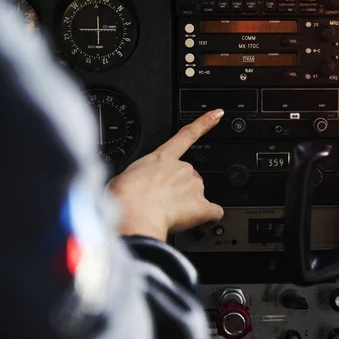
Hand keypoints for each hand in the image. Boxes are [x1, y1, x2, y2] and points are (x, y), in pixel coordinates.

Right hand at [108, 109, 224, 241]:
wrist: (133, 213)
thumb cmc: (123, 197)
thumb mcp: (120, 179)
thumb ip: (135, 179)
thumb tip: (131, 190)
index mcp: (161, 157)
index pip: (187, 135)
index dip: (205, 123)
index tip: (217, 114)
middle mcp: (182, 168)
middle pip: (189, 176)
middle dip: (179, 190)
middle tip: (162, 204)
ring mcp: (194, 186)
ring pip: (198, 195)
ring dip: (188, 205)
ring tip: (167, 216)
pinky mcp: (201, 206)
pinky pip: (212, 213)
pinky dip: (207, 219)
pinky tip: (198, 224)